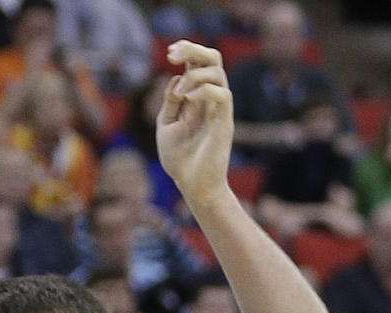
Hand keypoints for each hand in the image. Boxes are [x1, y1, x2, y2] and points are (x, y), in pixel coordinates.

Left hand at [157, 41, 232, 206]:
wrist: (194, 187)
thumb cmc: (180, 161)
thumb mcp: (166, 126)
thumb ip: (170, 102)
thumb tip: (176, 78)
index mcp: (196, 98)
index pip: (197, 63)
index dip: (186, 50)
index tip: (169, 54)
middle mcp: (210, 100)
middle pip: (213, 59)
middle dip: (193, 48)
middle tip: (173, 55)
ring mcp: (218, 110)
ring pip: (218, 72)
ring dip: (195, 74)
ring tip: (180, 93)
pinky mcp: (224, 123)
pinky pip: (222, 94)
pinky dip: (204, 90)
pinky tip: (188, 100)